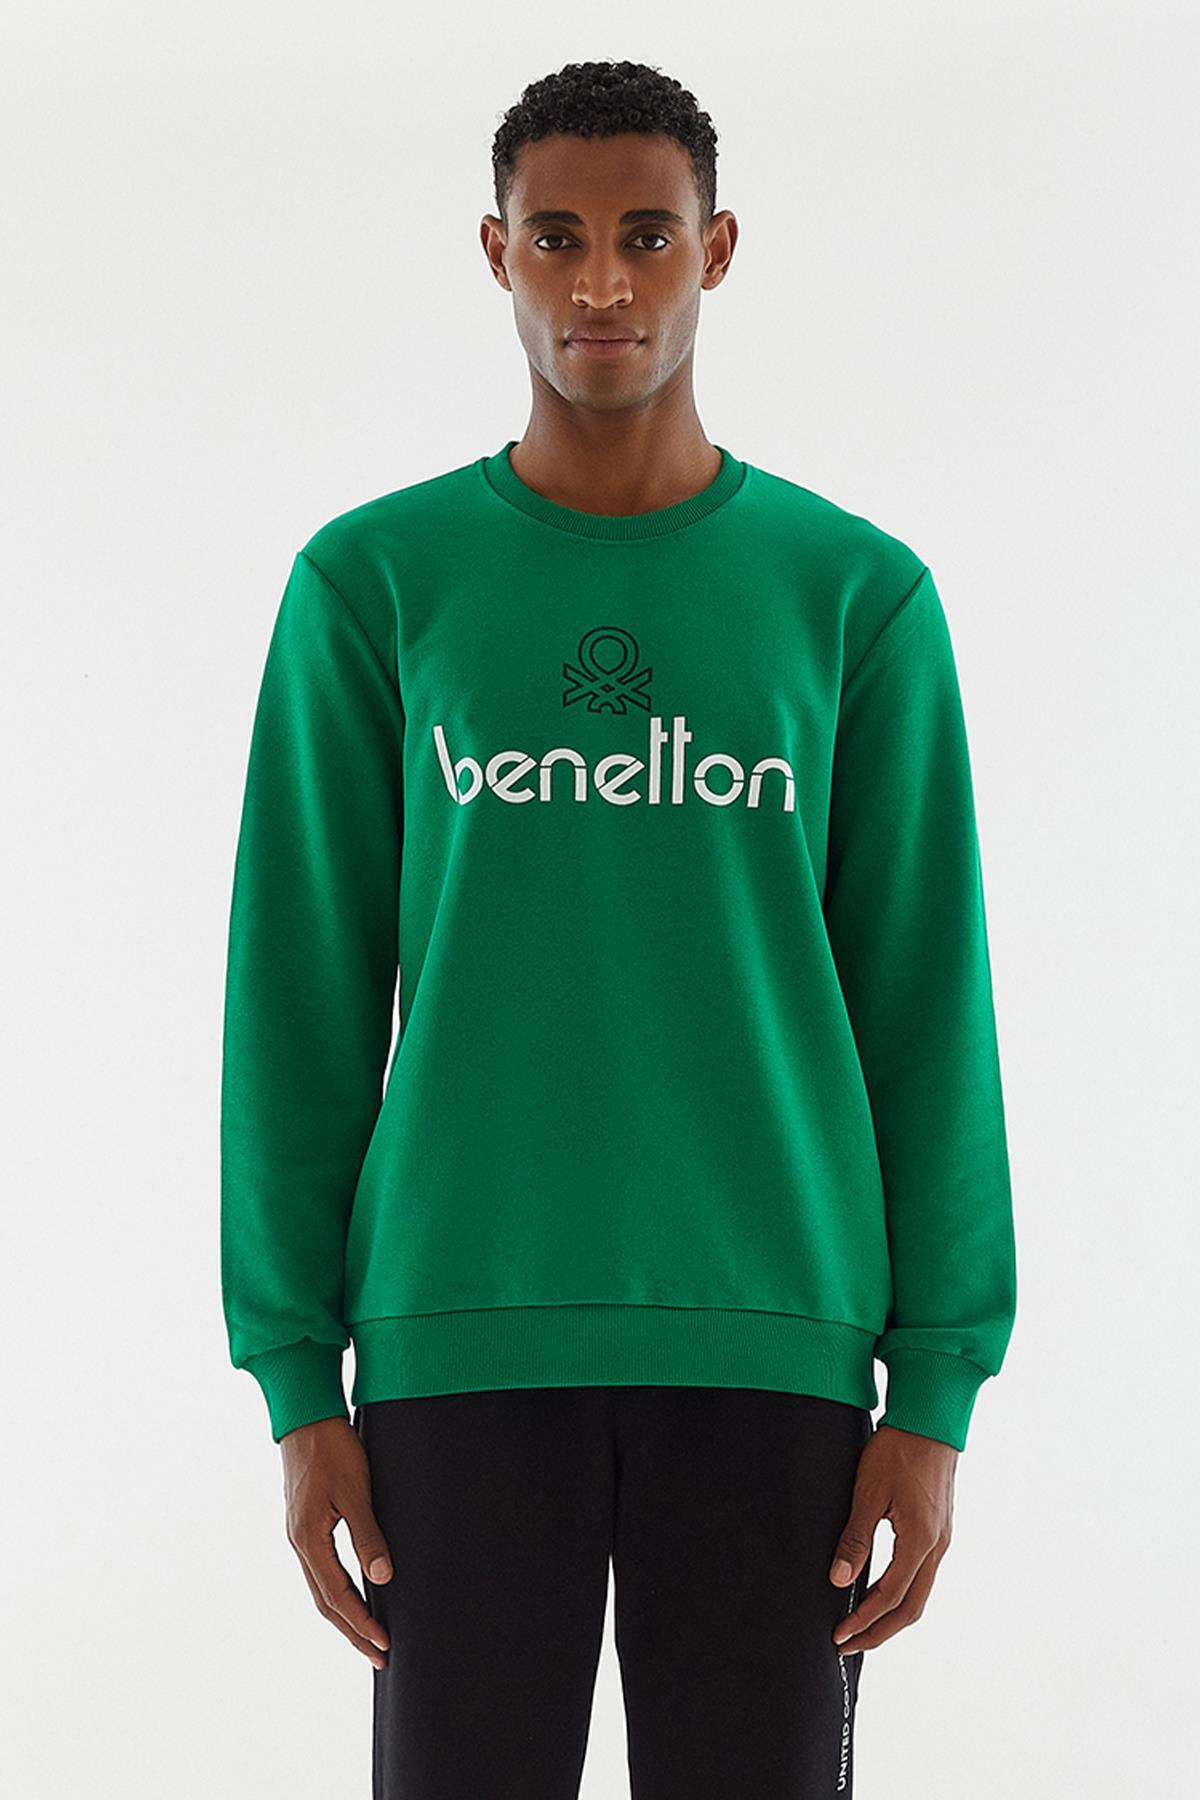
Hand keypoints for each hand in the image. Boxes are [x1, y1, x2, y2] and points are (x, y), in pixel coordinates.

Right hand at [281, 1415, 393, 1668]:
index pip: (338, 1596)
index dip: (361, 1623)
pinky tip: (353, 1594)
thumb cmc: (333, 1449)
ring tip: (368, 1635)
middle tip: (380, 1656)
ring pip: (321, 1589)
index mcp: (309, 1540)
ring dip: (345, 1615)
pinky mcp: (305, 1524)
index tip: (384, 1645)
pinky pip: (320, 1570)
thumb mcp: (356, 1491)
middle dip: (353, 1631)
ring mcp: (299, 1535)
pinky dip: (337, 1591)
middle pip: (325, 1602)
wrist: (305, 1417)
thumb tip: (384, 1578)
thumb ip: (368, 1536)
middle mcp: (299, 1544)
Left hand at [827, 1422, 956, 1653]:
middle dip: (879, 1631)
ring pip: (919, 1593)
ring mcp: (941, 1539)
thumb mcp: (868, 1493)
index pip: (890, 1597)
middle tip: (848, 1644)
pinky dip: (901, 1594)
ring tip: (862, 1625)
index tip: (840, 1635)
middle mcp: (937, 1547)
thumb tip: (838, 1580)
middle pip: (911, 1608)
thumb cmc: (898, 1450)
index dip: (864, 1621)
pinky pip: (922, 1575)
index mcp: (920, 1542)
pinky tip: (881, 1592)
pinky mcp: (938, 1529)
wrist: (930, 1420)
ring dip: (890, 1615)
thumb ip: (854, 1539)